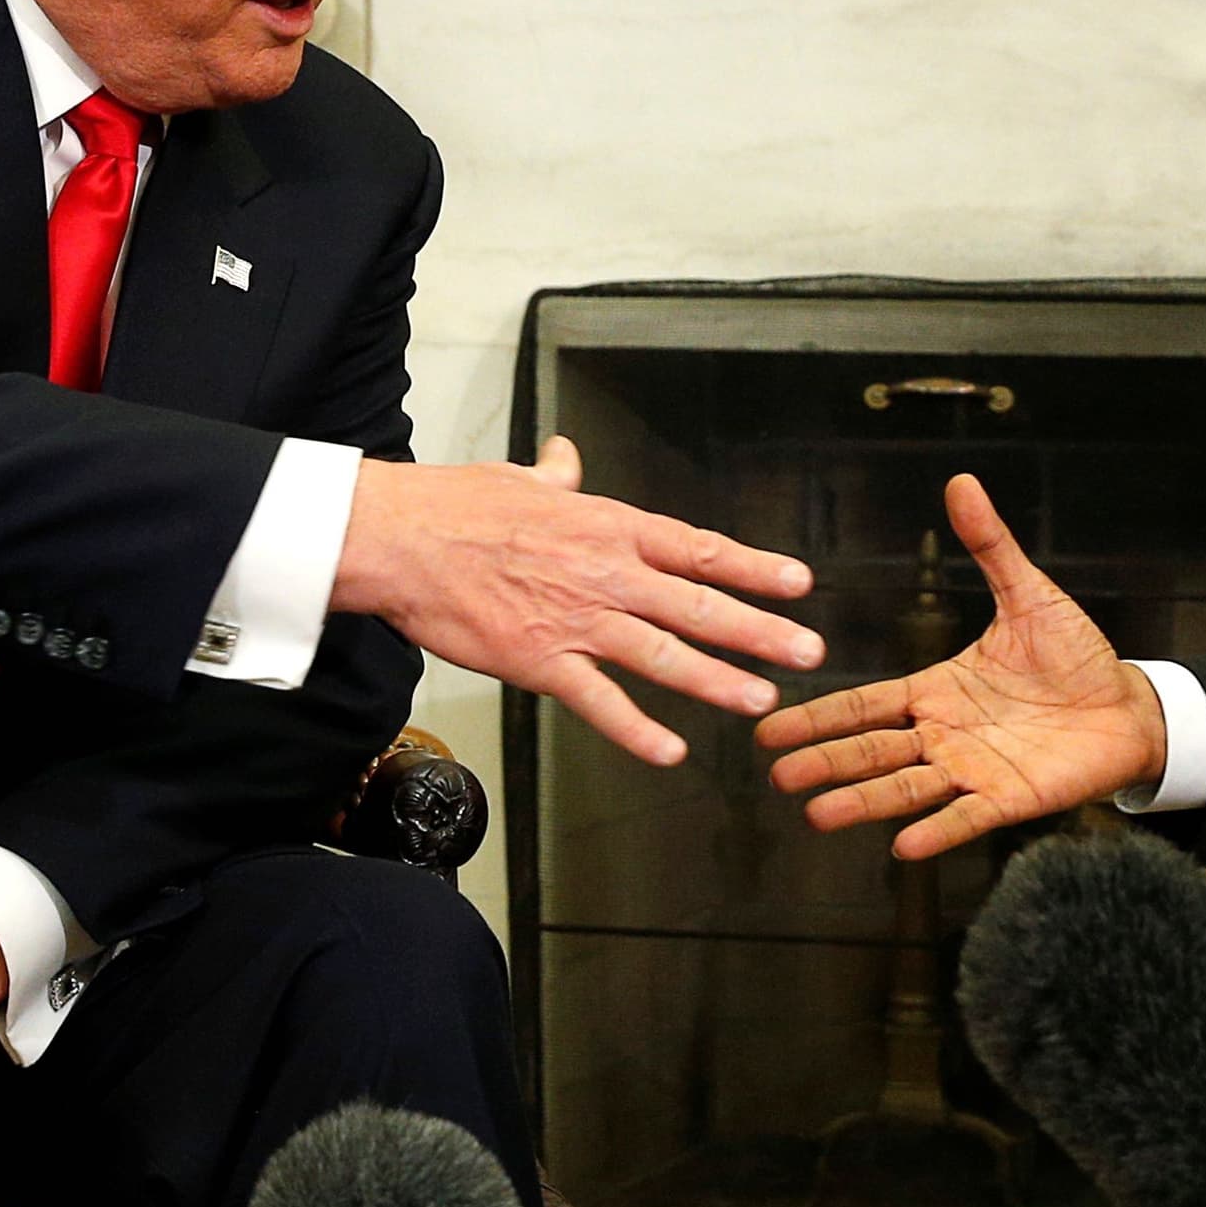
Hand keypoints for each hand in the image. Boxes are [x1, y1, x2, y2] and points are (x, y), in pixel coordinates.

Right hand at [334, 436, 821, 767]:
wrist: (397, 539)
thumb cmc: (452, 506)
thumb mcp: (518, 481)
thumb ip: (555, 477)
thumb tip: (565, 455)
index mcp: (606, 527)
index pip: (696, 547)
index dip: (753, 567)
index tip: (798, 583)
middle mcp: (605, 573)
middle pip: (698, 605)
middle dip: (760, 630)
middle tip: (808, 651)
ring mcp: (575, 619)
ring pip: (663, 654)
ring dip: (717, 680)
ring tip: (762, 701)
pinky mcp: (539, 661)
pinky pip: (599, 701)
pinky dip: (636, 729)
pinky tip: (670, 751)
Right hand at [757, 474, 1165, 859]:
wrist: (1130, 705)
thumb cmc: (1076, 657)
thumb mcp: (1028, 595)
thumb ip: (991, 545)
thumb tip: (962, 483)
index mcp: (937, 690)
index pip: (865, 705)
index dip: (819, 716)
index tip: (770, 731)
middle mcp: (944, 735)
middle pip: (871, 751)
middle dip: (825, 762)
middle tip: (778, 777)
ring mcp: (973, 770)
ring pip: (906, 787)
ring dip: (863, 802)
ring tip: (819, 815)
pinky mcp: (1009, 800)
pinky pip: (966, 817)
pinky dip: (936, 830)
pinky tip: (903, 846)